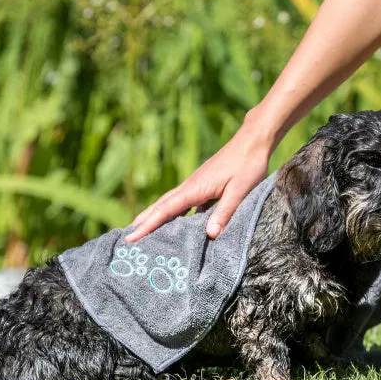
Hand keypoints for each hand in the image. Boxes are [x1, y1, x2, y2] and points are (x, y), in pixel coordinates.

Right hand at [125, 118, 275, 241]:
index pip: (166, 210)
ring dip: (156, 217)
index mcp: (195, 188)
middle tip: (127, 238)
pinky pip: (184, 203)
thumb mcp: (240, 191)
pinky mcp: (204, 185)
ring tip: (143, 232)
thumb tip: (210, 235)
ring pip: (170, 203)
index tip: (131, 237)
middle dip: (144, 221)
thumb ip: (225, 212)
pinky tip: (177, 225)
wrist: (254, 140)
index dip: (148, 225)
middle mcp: (190, 186)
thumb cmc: (248, 164)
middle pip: (161, 206)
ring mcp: (196, 184)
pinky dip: (175, 214)